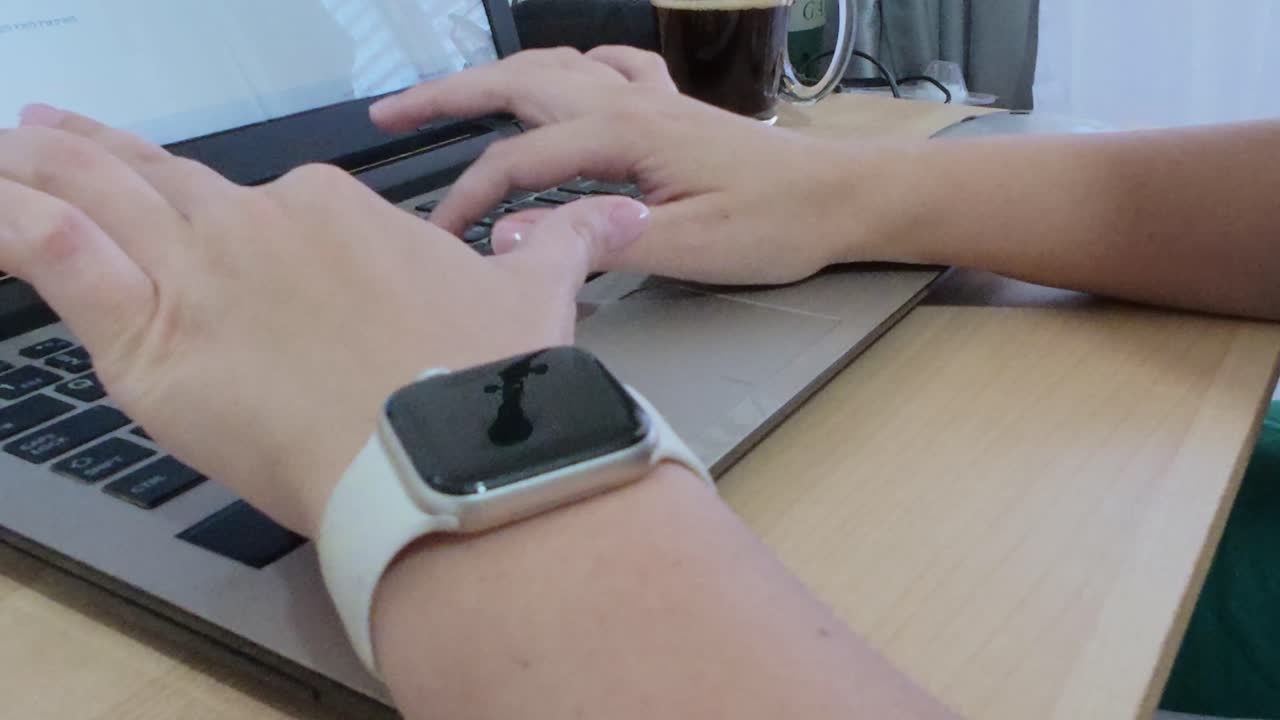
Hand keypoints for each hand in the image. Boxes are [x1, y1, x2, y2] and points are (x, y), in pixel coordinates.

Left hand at [0, 105, 648, 534]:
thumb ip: (562, 244)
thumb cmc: (489, 379)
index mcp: (336, 212)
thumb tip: (611, 218)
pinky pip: (64, 265)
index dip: (220, 204)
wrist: (460, 452)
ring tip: (7, 147)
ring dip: (41, 168)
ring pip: (100, 204)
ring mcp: (203, 278)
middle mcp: (261, 228)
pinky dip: (18, 228)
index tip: (194, 204)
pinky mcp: (158, 346)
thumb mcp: (534, 292)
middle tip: (48, 131)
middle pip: (162, 185)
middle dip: (99, 155)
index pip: (259, 202)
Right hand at [371, 47, 864, 284]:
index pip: (520, 161)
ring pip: (555, 67)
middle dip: (447, 97)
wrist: (845, 199)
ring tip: (451, 96)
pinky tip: (567, 78)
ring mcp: (652, 98)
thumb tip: (513, 237)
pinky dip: (573, 67)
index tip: (441, 241)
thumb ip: (597, 239)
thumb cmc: (777, 224)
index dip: (472, 200)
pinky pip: (610, 67)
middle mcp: (629, 101)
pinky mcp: (673, 109)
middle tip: (389, 116)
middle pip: (518, 83)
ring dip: (496, 78)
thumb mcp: (687, 246)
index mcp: (625, 132)